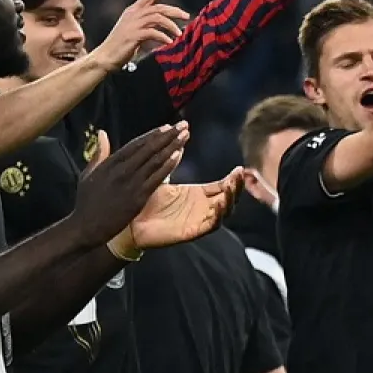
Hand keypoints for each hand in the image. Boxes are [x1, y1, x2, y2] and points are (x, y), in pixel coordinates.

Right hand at [71, 124, 187, 245]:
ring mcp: (131, 183)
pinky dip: (168, 165)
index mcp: (110, 163)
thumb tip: (102, 133)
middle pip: (149, 148)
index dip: (153, 134)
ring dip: (172, 146)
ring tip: (185, 135)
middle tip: (183, 125)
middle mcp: (122, 169)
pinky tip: (179, 154)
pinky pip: (157, 177)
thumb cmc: (86, 203)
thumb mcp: (88, 174)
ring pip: (155, 160)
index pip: (136, 144)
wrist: (86, 227)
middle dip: (168, 135)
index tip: (167, 127)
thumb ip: (98, 154)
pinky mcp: (138, 197)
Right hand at [91, 0, 188, 71]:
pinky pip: (152, 32)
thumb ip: (146, 26)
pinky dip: (163, 37)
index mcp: (132, 11)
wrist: (105, 57)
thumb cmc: (120, 47)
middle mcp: (133, 14)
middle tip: (186, 16)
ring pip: (157, 18)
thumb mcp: (134, 32)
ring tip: (179, 34)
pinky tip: (169, 42)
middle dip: (174, 11)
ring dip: (171, 25)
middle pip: (158, 7)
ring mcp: (132, 24)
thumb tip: (161, 27)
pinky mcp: (133, 35)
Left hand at [123, 167, 245, 251]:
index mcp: (197, 195)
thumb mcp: (162, 179)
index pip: (223, 186)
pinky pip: (211, 224)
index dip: (233, 179)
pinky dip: (218, 215)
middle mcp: (202, 208)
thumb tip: (179, 141)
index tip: (240, 168)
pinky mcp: (192, 231)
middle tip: (242, 174)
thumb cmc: (146, 201)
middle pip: (229, 198)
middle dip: (237, 187)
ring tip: (233, 186)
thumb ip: (172, 162)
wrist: (131, 222)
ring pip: (224, 211)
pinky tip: (220, 202)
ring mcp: (198, 220)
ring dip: (231, 199)